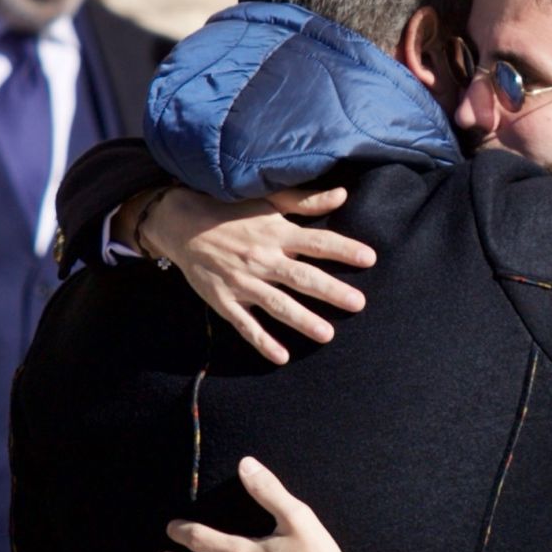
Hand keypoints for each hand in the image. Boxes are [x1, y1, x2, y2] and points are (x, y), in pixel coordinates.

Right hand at [145, 186, 377, 364]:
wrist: (181, 222)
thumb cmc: (230, 210)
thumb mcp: (267, 199)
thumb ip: (305, 201)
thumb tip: (342, 195)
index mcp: (276, 232)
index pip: (317, 241)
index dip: (343, 249)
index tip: (370, 258)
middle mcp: (262, 258)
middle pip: (302, 277)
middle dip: (331, 291)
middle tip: (358, 303)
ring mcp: (242, 282)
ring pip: (277, 304)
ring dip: (302, 320)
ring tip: (327, 335)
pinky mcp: (224, 300)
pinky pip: (245, 324)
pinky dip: (261, 341)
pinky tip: (281, 357)